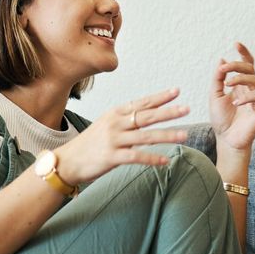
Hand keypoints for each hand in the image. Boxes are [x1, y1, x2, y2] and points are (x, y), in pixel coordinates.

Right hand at [55, 88, 189, 184]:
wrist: (68, 161)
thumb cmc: (91, 144)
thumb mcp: (107, 125)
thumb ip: (127, 121)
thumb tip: (151, 119)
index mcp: (115, 113)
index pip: (142, 103)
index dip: (160, 97)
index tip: (177, 91)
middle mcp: (115, 123)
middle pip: (146, 116)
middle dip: (168, 112)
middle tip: (186, 109)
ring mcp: (113, 140)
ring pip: (145, 136)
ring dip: (167, 136)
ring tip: (184, 136)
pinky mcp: (112, 157)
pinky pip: (136, 157)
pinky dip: (152, 159)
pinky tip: (165, 162)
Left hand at [210, 42, 254, 152]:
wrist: (226, 140)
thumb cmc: (221, 120)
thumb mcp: (215, 95)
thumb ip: (218, 79)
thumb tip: (222, 60)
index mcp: (241, 85)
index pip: (246, 65)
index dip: (243, 53)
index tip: (236, 43)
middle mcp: (251, 89)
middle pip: (250, 69)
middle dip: (237, 65)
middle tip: (224, 68)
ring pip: (254, 80)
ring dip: (240, 78)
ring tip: (227, 84)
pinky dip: (246, 97)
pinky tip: (235, 103)